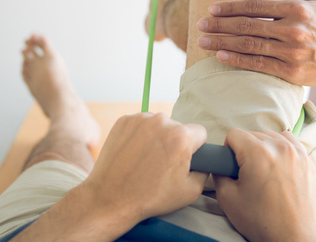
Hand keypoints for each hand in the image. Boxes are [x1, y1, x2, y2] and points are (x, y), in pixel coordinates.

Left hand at [84, 112, 207, 223]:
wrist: (111, 198)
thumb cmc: (150, 197)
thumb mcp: (190, 191)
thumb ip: (204, 171)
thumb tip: (203, 161)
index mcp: (181, 136)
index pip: (200, 132)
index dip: (195, 147)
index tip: (185, 158)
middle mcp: (162, 121)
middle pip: (178, 127)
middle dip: (174, 142)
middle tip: (162, 164)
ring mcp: (141, 119)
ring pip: (158, 124)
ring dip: (156, 137)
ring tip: (145, 160)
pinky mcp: (124, 120)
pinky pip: (140, 124)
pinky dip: (139, 135)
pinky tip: (134, 154)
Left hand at [196, 0, 315, 85]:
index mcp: (296, 9)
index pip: (254, 6)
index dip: (230, 7)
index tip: (212, 8)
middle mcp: (292, 29)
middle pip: (246, 26)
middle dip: (219, 25)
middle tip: (199, 24)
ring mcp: (291, 52)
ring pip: (248, 46)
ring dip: (222, 43)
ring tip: (202, 40)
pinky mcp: (291, 72)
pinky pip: (258, 65)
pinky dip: (237, 60)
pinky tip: (220, 56)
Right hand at [214, 129, 315, 241]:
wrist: (294, 238)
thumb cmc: (262, 221)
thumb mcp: (228, 199)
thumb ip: (219, 175)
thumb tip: (221, 165)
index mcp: (258, 153)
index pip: (234, 134)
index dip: (228, 150)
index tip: (231, 166)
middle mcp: (279, 147)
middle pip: (252, 134)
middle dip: (245, 150)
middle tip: (246, 173)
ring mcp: (296, 151)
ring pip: (271, 135)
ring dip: (263, 147)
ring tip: (262, 170)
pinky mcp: (306, 159)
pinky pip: (289, 141)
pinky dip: (280, 148)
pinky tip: (277, 165)